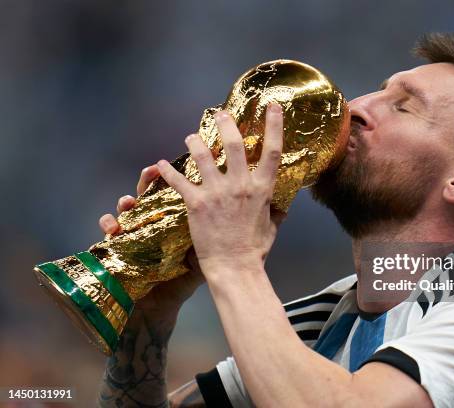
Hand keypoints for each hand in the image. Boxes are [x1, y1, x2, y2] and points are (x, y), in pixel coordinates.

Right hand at [98, 164, 203, 316]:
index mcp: (174, 219)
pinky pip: (108, 230)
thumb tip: (237, 220)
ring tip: (128, 201)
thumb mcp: (202, 254)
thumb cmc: (183, 278)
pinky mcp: (118, 244)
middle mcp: (152, 220)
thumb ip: (216, 235)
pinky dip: (107, 224)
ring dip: (125, 201)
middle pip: (149, 192)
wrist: (163, 303)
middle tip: (152, 171)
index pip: (174, 192)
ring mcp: (134, 230)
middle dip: (148, 179)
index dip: (176, 177)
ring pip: (127, 207)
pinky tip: (112, 227)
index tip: (183, 167)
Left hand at [157, 104, 284, 278]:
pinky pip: (179, 181)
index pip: (272, 151)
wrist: (234, 267)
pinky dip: (167, 171)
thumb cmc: (254, 250)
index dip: (274, 125)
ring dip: (195, 142)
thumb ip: (275, 210)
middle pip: (233, 144)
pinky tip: (160, 165)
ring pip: (203, 155)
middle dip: (226, 124)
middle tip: (219, 114)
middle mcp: (241, 185)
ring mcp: (218, 192)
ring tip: (190, 137)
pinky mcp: (196, 203)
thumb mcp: (272, 226)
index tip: (272, 106)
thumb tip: (283, 204)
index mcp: (262, 189)